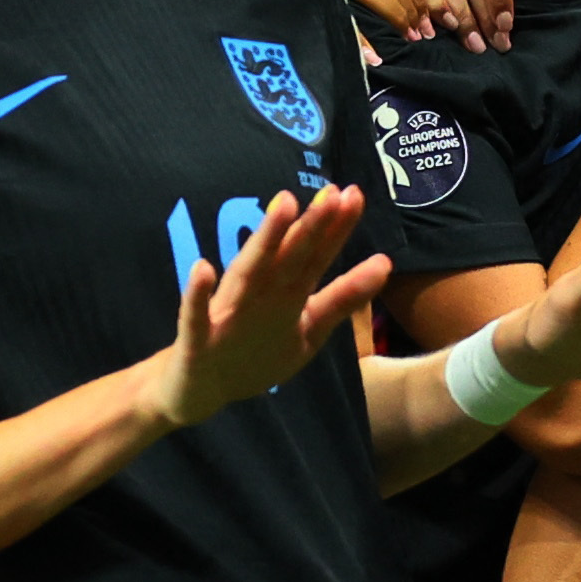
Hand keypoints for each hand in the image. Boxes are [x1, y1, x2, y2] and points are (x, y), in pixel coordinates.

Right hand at [140, 184, 385, 434]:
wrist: (197, 388)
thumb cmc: (253, 347)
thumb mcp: (308, 328)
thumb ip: (341, 299)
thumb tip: (384, 263)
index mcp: (283, 293)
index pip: (314, 258)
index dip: (334, 230)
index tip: (354, 195)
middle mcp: (257, 295)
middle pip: (289, 259)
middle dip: (311, 227)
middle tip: (334, 193)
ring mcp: (226, 314)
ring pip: (248, 274)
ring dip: (264, 242)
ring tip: (282, 207)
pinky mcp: (197, 339)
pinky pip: (196, 317)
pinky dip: (198, 295)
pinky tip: (203, 270)